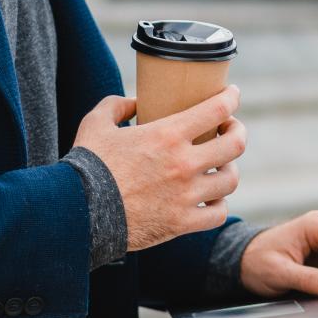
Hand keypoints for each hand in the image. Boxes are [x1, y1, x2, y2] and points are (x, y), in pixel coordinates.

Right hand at [73, 85, 245, 251]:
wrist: (79, 213)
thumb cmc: (87, 166)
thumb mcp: (96, 124)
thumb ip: (116, 106)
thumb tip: (134, 102)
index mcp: (167, 135)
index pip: (217, 109)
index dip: (231, 98)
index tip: (233, 94)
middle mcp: (184, 164)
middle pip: (235, 144)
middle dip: (237, 131)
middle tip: (230, 129)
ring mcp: (186, 195)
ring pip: (231, 180)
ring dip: (229, 169)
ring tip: (221, 166)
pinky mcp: (182, 222)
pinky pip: (218, 214)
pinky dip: (218, 205)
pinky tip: (210, 199)